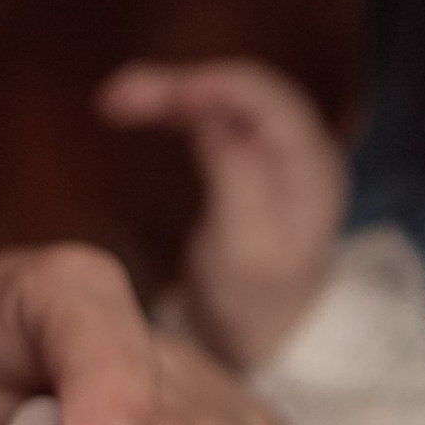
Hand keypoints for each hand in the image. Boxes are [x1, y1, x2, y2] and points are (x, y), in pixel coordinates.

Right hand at [97, 59, 348, 368]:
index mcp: (309, 167)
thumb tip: (212, 115)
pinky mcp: (246, 162)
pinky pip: (210, 118)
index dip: (214, 86)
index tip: (163, 99)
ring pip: (221, 100)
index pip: (267, 99)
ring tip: (114, 103)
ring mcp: (273, 154)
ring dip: (169, 94)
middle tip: (118, 99)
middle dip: (180, 86)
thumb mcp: (247, 247)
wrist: (260, 338)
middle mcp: (298, 150)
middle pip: (240, 91)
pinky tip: (133, 112)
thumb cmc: (256, 300)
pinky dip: (173, 111)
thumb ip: (237, 178)